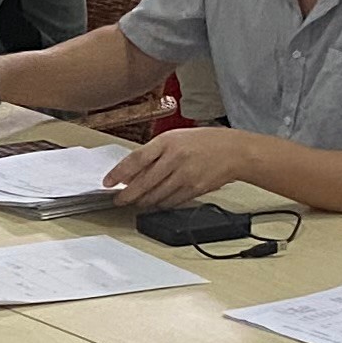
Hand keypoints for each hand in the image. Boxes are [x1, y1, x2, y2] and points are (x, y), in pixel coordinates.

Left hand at [108, 123, 263, 207]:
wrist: (234, 151)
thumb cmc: (204, 142)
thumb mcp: (176, 138)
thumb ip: (154, 153)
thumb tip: (132, 171)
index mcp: (168, 142)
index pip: (136, 159)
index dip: (119, 173)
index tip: (108, 182)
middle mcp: (175, 158)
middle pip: (144, 182)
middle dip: (127, 194)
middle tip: (118, 199)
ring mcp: (185, 175)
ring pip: (156, 195)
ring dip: (142, 201)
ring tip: (135, 201)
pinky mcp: (194, 189)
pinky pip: (171, 201)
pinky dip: (160, 204)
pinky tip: (154, 203)